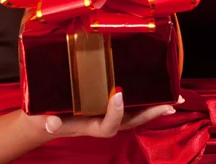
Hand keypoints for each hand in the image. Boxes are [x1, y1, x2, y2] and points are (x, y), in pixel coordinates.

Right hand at [31, 93, 182, 140]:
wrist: (42, 120)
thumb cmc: (44, 117)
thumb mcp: (42, 118)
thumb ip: (47, 121)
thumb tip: (49, 122)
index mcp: (90, 126)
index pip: (108, 125)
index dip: (115, 113)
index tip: (118, 94)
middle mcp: (103, 121)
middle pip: (132, 120)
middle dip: (151, 113)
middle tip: (170, 104)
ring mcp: (107, 113)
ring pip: (135, 112)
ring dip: (155, 106)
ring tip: (174, 98)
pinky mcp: (108, 103)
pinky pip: (130, 102)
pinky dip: (145, 97)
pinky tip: (157, 89)